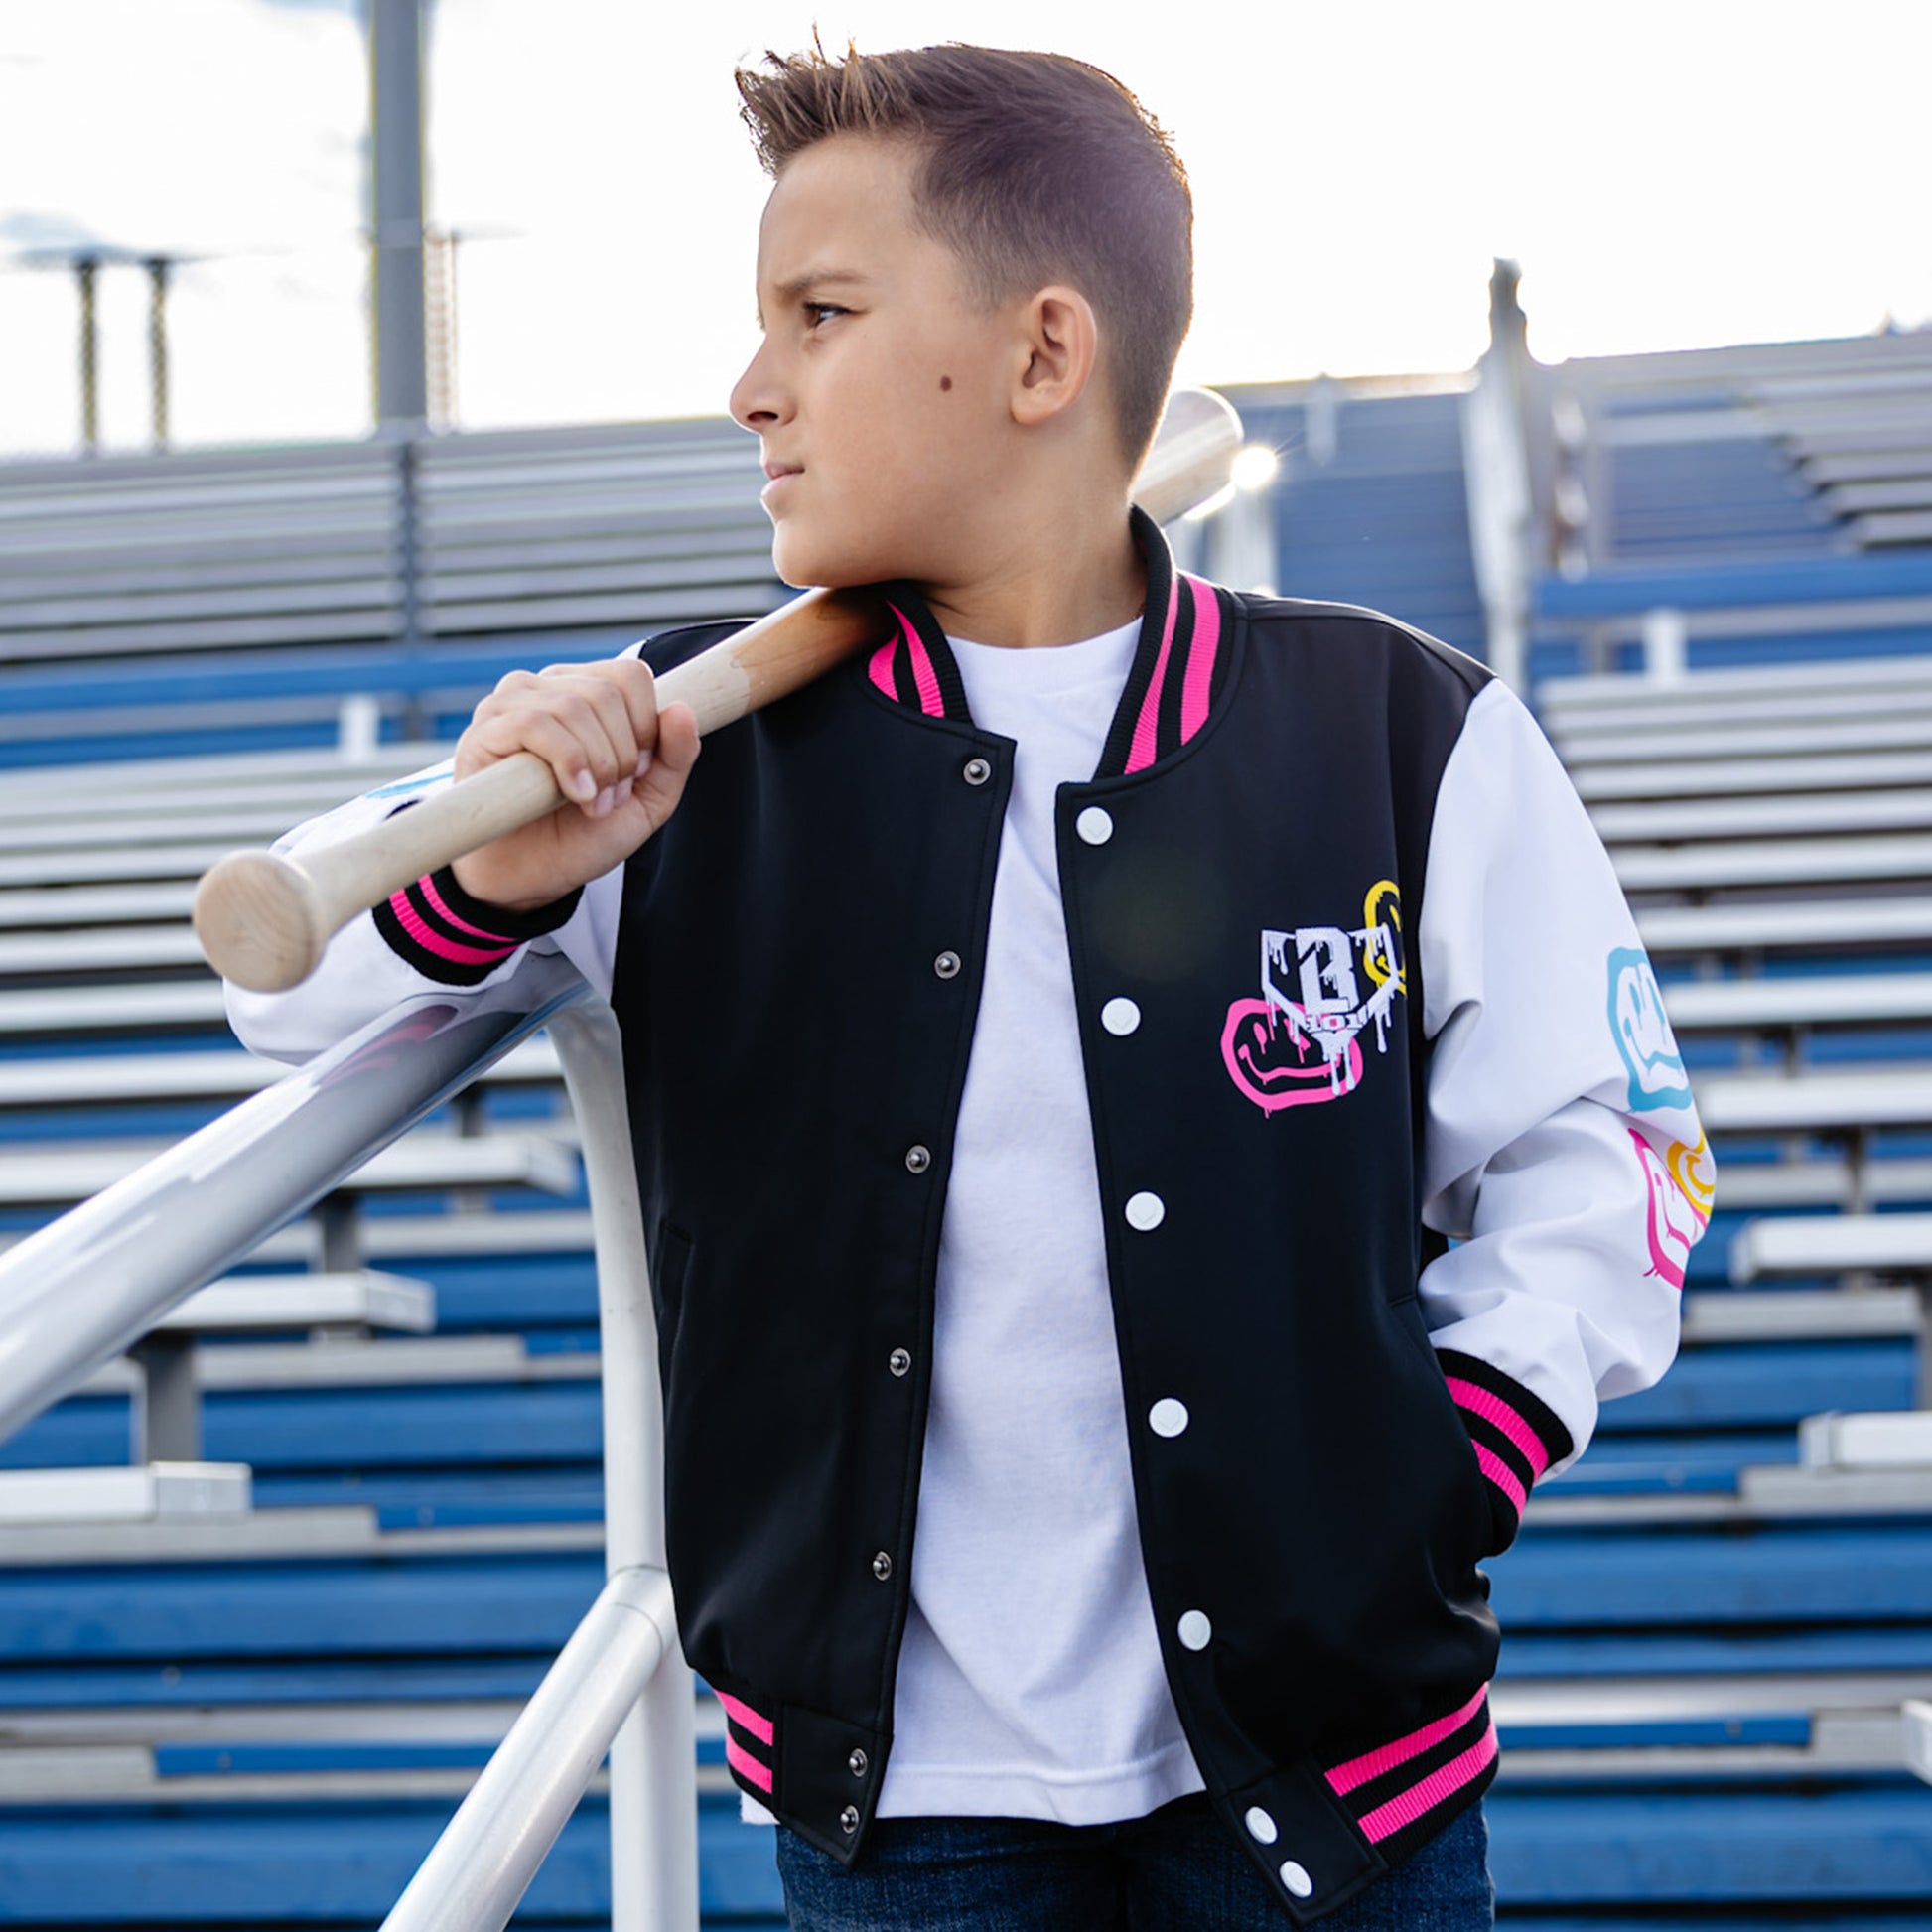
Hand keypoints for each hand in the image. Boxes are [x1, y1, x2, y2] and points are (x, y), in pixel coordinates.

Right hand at [447, 657, 700, 912]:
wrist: (533, 878)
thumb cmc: (584, 833)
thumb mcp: (648, 800)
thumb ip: (675, 757)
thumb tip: (683, 709)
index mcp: (585, 692)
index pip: (630, 676)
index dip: (646, 728)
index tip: (637, 775)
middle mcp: (546, 688)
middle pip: (606, 693)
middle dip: (623, 755)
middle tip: (612, 797)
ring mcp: (510, 704)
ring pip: (573, 706)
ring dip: (596, 764)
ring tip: (592, 804)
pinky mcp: (483, 731)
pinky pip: (534, 723)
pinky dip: (567, 761)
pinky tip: (575, 794)